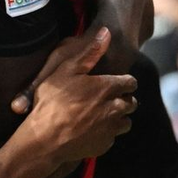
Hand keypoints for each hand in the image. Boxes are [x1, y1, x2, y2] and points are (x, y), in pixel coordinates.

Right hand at [20, 28, 137, 168]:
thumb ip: (89, 52)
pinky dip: (106, 133)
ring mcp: (111, 129)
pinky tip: (91, 130)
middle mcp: (116, 108)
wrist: (45, 139)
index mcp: (108, 88)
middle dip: (123, 99)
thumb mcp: (66, 70)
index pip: (131, 82)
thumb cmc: (52, 101)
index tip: (115, 82)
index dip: (124, 81)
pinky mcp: (105, 145)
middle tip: (106, 98)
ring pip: (126, 122)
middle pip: (131, 103)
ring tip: (101, 115)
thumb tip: (107, 31)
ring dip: (118, 117)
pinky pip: (112, 137)